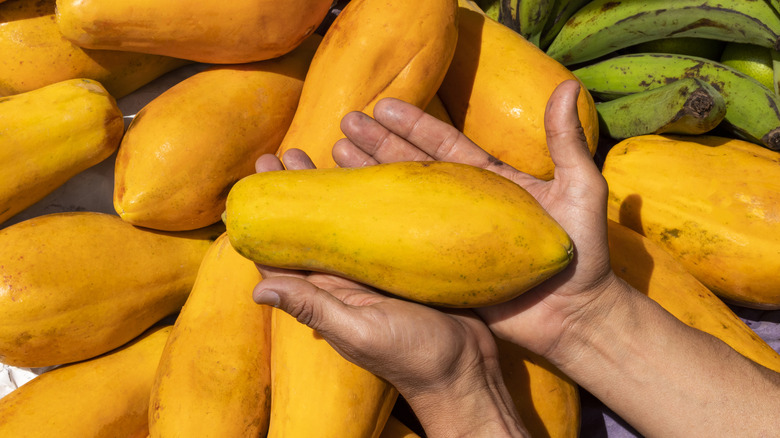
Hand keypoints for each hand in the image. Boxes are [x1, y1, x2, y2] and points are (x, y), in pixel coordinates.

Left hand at [252, 153, 527, 436]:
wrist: (467, 368)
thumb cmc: (413, 356)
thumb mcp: (360, 330)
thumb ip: (314, 308)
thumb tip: (256, 291)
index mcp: (327, 293)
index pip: (283, 255)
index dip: (263, 222)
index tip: (249, 186)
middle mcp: (345, 278)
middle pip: (310, 229)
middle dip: (293, 193)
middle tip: (277, 154)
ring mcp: (375, 269)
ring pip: (344, 221)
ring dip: (328, 189)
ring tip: (315, 150)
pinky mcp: (404, 262)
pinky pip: (380, 223)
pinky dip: (370, 198)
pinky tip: (368, 171)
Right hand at [332, 80, 618, 365]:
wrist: (576, 314)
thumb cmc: (584, 253)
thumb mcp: (580, 190)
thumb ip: (567, 142)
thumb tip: (570, 86)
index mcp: (490, 182)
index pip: (445, 147)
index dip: (415, 126)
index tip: (384, 107)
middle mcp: (464, 205)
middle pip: (413, 168)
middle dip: (379, 144)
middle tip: (345, 124)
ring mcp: (449, 238)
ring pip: (403, 201)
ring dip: (370, 177)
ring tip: (335, 155)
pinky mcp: (440, 270)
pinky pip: (403, 245)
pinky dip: (377, 227)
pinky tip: (352, 212)